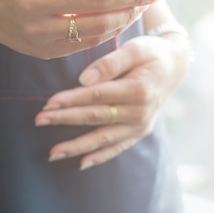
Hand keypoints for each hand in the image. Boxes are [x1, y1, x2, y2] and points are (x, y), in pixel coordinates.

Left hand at [34, 33, 191, 169]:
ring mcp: (141, 125)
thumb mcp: (135, 48)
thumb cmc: (151, 53)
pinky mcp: (140, 132)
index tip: (49, 102)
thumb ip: (111, 62)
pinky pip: (117, 148)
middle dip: (65, 120)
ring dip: (77, 146)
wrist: (174, 66)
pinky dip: (100, 157)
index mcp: (138, 89)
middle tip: (39, 121)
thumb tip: (84, 79)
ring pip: (103, 138)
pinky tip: (80, 164)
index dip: (72, 99)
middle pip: (96, 117)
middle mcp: (140, 111)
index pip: (98, 96)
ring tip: (52, 153)